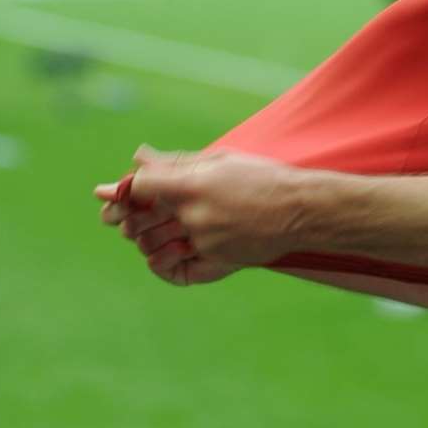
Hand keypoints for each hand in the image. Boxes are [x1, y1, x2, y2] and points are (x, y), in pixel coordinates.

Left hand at [107, 145, 303, 271]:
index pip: (139, 187)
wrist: (301, 210)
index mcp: (194, 185)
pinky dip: (161, 264)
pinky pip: (172, 271)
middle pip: (138, 221)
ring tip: (157, 229)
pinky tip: (166, 253)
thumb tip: (137, 156)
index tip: (131, 190)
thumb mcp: (221, 159)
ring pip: (150, 247)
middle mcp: (195, 216)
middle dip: (128, 216)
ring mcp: (204, 243)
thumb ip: (176, 162)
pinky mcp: (214, 262)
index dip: (127, 189)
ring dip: (145, 238)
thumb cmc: (262, 177)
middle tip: (126, 213)